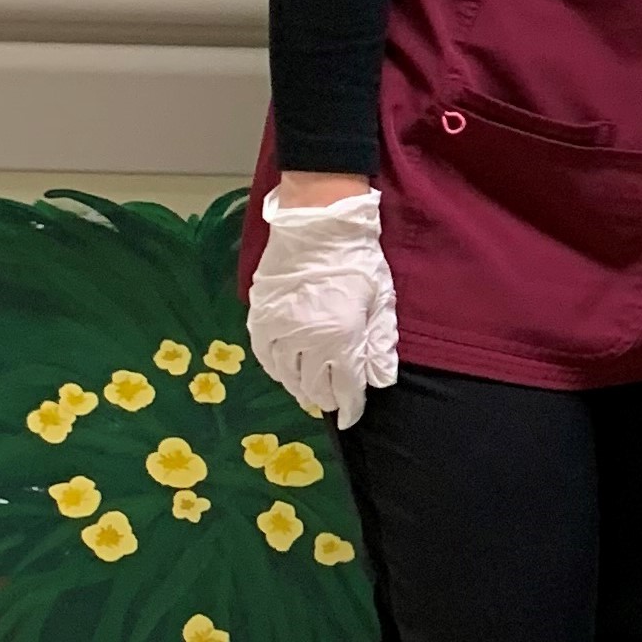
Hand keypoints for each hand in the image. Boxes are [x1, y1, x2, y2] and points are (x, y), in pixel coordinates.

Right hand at [247, 185, 398, 429]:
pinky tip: (286, 370)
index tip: (351, 416)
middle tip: (333, 401)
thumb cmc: (357, 261)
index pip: (345, 388)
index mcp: (341, 338)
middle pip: (313, 386)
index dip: (349, 407)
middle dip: (326, 398)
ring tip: (311, 389)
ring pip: (285, 375)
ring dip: (300, 386)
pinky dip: (276, 368)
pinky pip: (264, 355)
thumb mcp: (381, 302)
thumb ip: (380, 344)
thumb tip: (380, 380)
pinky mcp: (259, 316)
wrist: (317, 225)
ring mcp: (278, 329)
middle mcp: (306, 340)